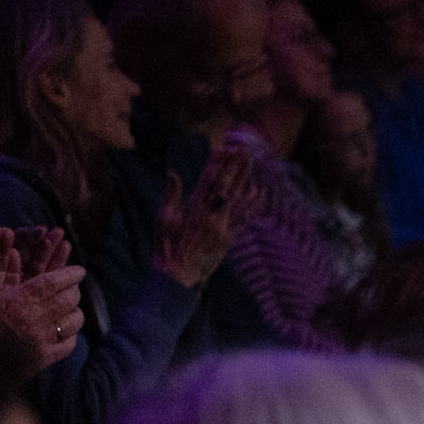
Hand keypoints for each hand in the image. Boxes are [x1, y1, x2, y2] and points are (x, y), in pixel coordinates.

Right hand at [0, 225, 84, 379]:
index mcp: (14, 303)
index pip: (52, 283)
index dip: (68, 274)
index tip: (80, 269)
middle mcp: (33, 322)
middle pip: (67, 300)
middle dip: (72, 290)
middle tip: (72, 285)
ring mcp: (40, 344)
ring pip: (72, 322)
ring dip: (75, 310)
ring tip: (71, 305)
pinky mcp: (41, 363)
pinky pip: (67, 346)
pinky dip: (72, 334)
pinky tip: (66, 330)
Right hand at [153, 141, 259, 288]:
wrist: (177, 275)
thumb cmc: (165, 246)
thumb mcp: (163, 218)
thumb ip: (171, 195)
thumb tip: (173, 173)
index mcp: (192, 207)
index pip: (207, 179)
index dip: (217, 163)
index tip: (224, 148)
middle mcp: (210, 215)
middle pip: (226, 186)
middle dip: (235, 167)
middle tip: (244, 150)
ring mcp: (222, 227)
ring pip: (237, 199)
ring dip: (246, 180)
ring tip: (253, 164)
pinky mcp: (229, 239)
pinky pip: (244, 218)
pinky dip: (252, 205)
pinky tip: (260, 193)